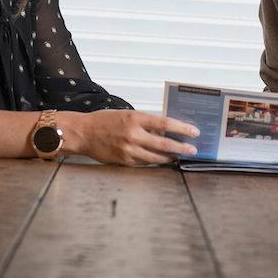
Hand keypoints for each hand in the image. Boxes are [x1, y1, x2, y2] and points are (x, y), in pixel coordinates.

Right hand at [66, 110, 199, 165]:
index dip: (182, 129)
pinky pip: (145, 163)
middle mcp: (133, 135)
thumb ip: (145, 122)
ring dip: (170, 158)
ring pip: (156, 158)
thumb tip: (165, 129)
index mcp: (135, 118)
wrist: (83, 133)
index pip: (165, 124)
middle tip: (193, 150)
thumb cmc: (104, 121)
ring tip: (180, 157)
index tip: (194, 132)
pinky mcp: (124, 161)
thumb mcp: (126, 114)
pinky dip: (155, 162)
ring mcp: (129, 150)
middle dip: (182, 148)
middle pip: (164, 144)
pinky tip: (163, 161)